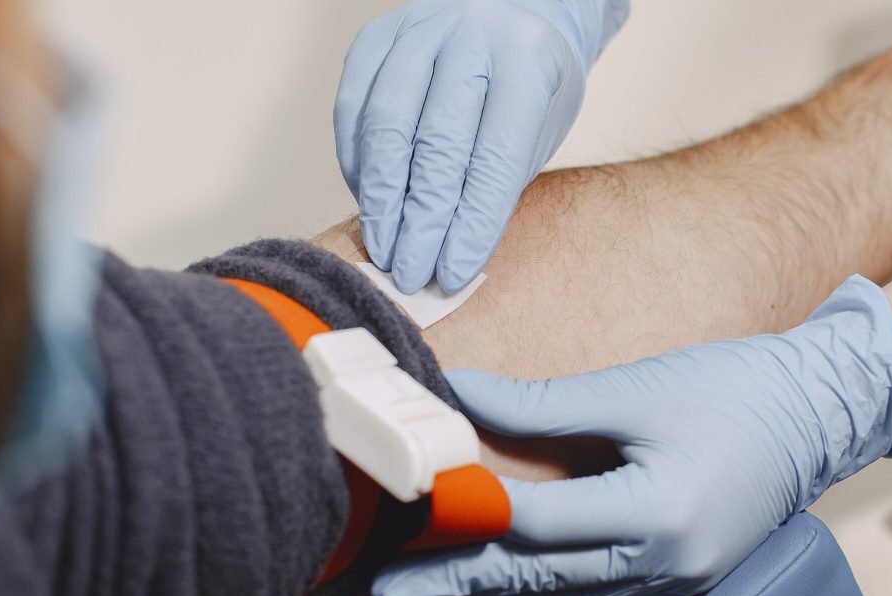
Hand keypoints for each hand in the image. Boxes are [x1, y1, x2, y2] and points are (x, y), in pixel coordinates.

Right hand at [334, 0, 628, 292]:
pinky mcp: (375, 36)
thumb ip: (496, 183)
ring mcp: (418, 30)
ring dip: (382, 198)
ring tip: (385, 249)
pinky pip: (353, 106)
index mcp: (526, 61)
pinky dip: (357, 162)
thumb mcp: (538, 131)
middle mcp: (470, 37)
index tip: (452, 273)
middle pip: (436, 143)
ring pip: (386, 124)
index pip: (494, 158)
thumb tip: (449, 256)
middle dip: (422, 220)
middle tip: (412, 273)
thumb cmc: (530, 89)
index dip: (471, 223)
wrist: (509, 15)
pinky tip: (369, 203)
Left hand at [372, 277, 891, 595]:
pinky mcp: (670, 576)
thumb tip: (462, 397)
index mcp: (658, 517)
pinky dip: (534, 589)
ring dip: (487, 595)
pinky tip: (493, 584)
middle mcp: (661, 566)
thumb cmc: (741, 393)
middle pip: (539, 581)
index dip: (468, 512)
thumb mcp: (639, 389)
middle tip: (385, 587)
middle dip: (457, 583)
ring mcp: (669, 581)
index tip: (409, 500)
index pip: (538, 524)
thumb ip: (544, 405)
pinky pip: (587, 592)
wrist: (820, 411)